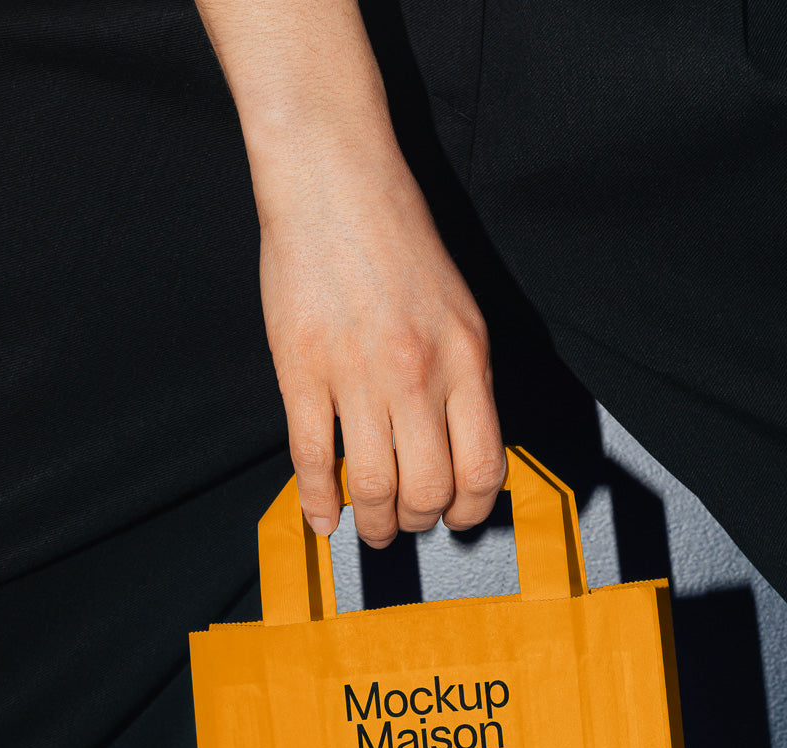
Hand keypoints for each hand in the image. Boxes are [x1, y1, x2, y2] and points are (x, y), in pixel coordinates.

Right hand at [257, 147, 505, 547]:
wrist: (335, 179)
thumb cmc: (396, 236)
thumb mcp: (458, 309)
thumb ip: (463, 377)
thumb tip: (461, 442)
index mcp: (465, 360)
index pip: (483, 467)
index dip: (472, 508)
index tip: (457, 516)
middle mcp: (418, 374)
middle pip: (429, 488)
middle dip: (418, 520)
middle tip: (405, 522)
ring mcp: (358, 375)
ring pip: (373, 485)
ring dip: (372, 523)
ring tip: (368, 529)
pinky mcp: (303, 370)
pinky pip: (313, 458)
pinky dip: (317, 502)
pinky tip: (321, 518)